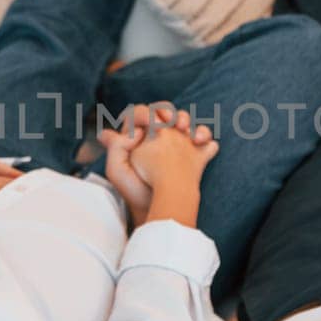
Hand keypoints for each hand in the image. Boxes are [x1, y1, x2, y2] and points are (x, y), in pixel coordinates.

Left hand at [100, 106, 216, 227]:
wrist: (157, 209)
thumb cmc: (134, 191)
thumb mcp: (117, 171)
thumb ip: (116, 147)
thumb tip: (133, 130)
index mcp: (136, 137)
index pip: (140, 113)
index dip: (146, 114)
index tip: (153, 124)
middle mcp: (157, 137)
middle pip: (166, 112)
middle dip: (171, 113)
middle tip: (173, 124)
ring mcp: (176, 144)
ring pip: (185, 122)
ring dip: (188, 120)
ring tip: (187, 132)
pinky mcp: (192, 154)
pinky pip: (203, 138)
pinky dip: (204, 136)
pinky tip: (200, 144)